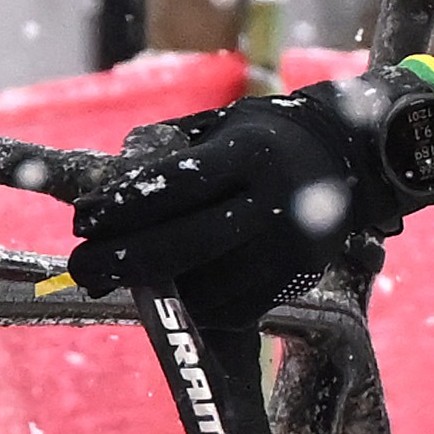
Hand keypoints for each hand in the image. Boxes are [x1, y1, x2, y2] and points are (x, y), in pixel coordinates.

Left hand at [68, 71, 433, 319]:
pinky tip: (165, 290)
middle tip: (83, 267)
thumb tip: (108, 181)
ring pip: (206, 284)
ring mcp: (288, 247)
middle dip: (124, 261)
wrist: (351, 158)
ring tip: (114, 278)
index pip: (177, 185)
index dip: (124, 207)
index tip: (84, 219)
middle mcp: (274, 202)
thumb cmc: (265, 139)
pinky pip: (231, 307)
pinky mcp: (294, 280)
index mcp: (251, 153)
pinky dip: (190, 303)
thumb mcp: (223, 126)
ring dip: (152, 288)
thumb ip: (170, 151)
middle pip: (186, 244)